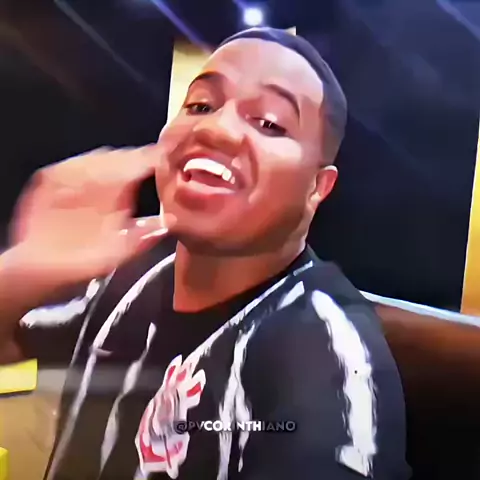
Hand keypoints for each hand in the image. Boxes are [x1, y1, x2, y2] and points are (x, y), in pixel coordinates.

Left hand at [5, 146, 173, 291]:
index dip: (155, 158)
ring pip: (100, 155)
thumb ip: (145, 235)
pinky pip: (79, 161)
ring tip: (129, 169)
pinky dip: (95, 163)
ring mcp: (66, 174)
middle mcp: (88, 176)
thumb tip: (168, 222)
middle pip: (121, 156)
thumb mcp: (120, 253)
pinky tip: (100, 173)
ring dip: (118, 160)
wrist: (37, 266)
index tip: (167, 160)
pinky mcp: (49, 177)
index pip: (139, 162)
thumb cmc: (83, 261)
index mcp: (110, 190)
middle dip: (138, 158)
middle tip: (151, 166)